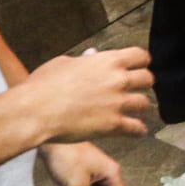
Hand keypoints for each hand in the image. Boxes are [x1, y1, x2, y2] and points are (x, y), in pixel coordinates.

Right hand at [16, 47, 152, 147]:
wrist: (36, 111)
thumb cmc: (43, 85)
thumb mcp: (64, 63)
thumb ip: (85, 60)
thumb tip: (92, 55)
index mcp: (108, 61)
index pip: (141, 56)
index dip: (140, 62)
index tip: (137, 67)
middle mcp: (118, 80)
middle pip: (148, 79)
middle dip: (143, 84)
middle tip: (136, 89)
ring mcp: (117, 103)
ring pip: (144, 103)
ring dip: (139, 107)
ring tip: (133, 110)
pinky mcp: (113, 125)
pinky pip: (137, 128)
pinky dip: (138, 130)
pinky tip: (136, 131)